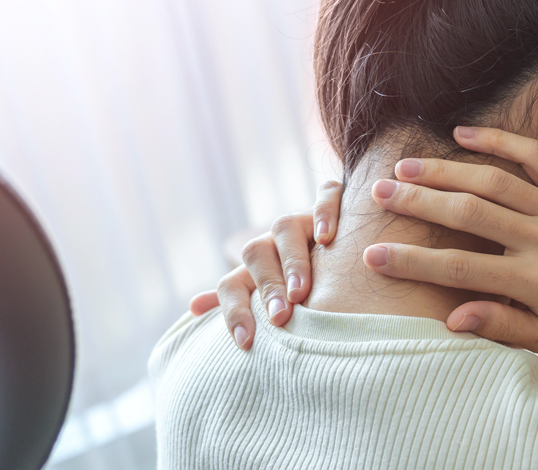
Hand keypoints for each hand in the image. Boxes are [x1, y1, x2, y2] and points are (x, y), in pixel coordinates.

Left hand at [189, 180, 344, 348]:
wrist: (345, 243)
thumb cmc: (309, 280)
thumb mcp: (275, 294)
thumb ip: (239, 301)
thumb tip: (192, 309)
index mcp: (256, 267)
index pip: (232, 284)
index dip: (234, 310)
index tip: (246, 342)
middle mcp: (274, 240)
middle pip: (256, 254)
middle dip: (267, 288)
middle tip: (280, 318)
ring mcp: (303, 220)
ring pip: (285, 228)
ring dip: (291, 260)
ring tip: (300, 290)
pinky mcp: (335, 203)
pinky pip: (326, 195)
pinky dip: (324, 212)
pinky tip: (328, 237)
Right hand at [363, 126, 537, 353]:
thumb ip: (502, 328)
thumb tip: (451, 319)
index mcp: (537, 282)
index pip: (460, 270)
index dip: (412, 263)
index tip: (371, 256)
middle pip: (468, 214)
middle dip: (418, 203)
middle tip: (376, 194)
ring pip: (494, 180)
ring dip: (445, 170)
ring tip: (404, 167)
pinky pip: (534, 156)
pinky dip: (498, 141)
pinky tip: (462, 134)